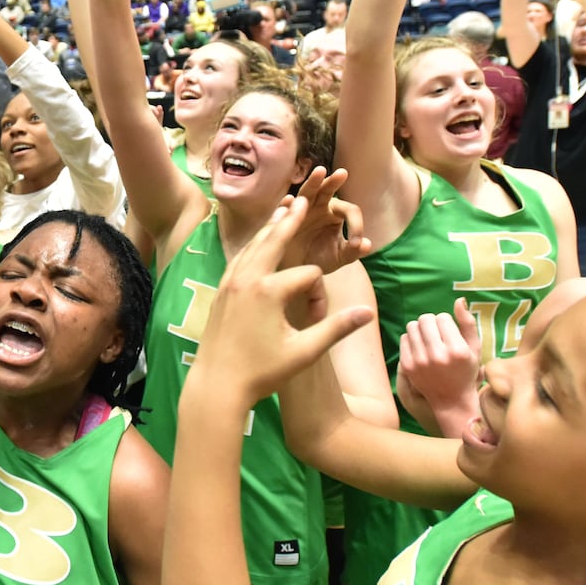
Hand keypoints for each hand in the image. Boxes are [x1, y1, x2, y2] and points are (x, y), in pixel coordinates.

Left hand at [189, 198, 374, 403]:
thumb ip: (336, 329)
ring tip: (284, 210)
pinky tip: (260, 242)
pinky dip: (254, 244)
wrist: (217, 384)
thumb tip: (368, 314)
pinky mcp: (222, 288)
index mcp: (269, 291)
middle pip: (276, 240)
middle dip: (293, 221)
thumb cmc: (262, 373)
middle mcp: (248, 279)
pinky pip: (240, 257)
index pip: (308, 276)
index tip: (316, 319)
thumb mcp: (303, 352)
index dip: (319, 295)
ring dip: (272, 227)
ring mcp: (231, 281)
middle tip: (305, 200)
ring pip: (255, 245)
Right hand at [277, 168, 370, 273]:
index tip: (355, 244)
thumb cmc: (319, 259)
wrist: (297, 269)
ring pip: (307, 193)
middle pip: (327, 190)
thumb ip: (353, 252)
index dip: (356, 225)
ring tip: (320, 171)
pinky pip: (284, 209)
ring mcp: (300, 210)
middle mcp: (319, 206)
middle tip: (342, 173)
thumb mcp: (339, 258)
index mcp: (336, 213)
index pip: (350, 211)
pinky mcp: (283, 218)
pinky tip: (289, 199)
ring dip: (312, 183)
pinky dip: (286, 204)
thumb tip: (367, 245)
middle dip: (333, 182)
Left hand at [394, 298, 482, 438]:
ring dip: (420, 329)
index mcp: (457, 350)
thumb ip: (468, 323)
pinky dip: (412, 339)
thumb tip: (459, 300)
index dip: (446, 321)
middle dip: (432, 322)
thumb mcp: (475, 348)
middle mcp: (438, 356)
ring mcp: (421, 362)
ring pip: (412, 326)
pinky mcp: (408, 367)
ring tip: (428, 339)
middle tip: (437, 333)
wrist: (451, 400)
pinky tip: (420, 348)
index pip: (443, 317)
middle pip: (425, 319)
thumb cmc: (466, 371)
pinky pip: (404, 338)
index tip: (449, 332)